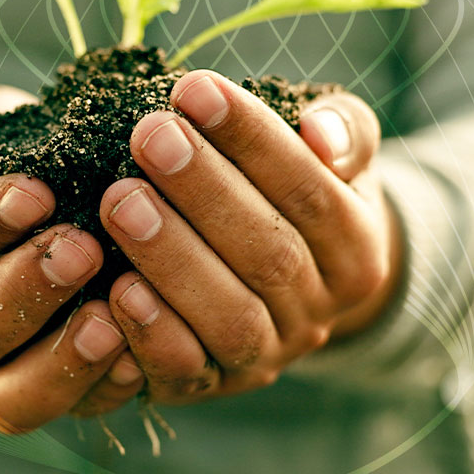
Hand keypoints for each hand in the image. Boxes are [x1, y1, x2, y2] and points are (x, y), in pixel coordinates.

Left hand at [100, 70, 401, 403]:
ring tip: (121, 200)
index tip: (195, 89)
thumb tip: (322, 133)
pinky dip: (153, 334)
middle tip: (149, 136)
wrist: (293, 280)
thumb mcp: (336, 157)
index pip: (310, 189)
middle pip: (268, 253)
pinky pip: (188, 370)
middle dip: (204, 191)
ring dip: (172, 257)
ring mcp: (268, 355)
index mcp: (357, 248)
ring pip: (230, 317)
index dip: (252, 139)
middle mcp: (320, 311)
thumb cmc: (299, 194)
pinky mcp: (214, 384)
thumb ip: (342, 132)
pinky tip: (116, 287)